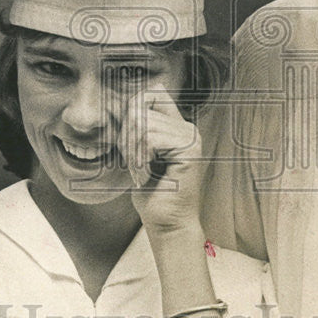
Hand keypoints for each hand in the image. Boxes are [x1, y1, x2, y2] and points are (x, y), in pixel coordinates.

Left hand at [120, 86, 202, 234]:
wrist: (167, 224)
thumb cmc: (153, 194)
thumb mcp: (139, 154)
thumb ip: (138, 128)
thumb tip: (131, 102)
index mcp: (177, 126)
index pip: (152, 93)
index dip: (133, 108)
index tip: (128, 140)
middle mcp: (187, 128)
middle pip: (142, 106)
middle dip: (127, 134)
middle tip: (133, 162)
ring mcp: (191, 137)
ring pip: (143, 123)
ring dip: (132, 150)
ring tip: (140, 170)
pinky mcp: (189, 149)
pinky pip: (150, 138)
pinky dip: (139, 158)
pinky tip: (146, 175)